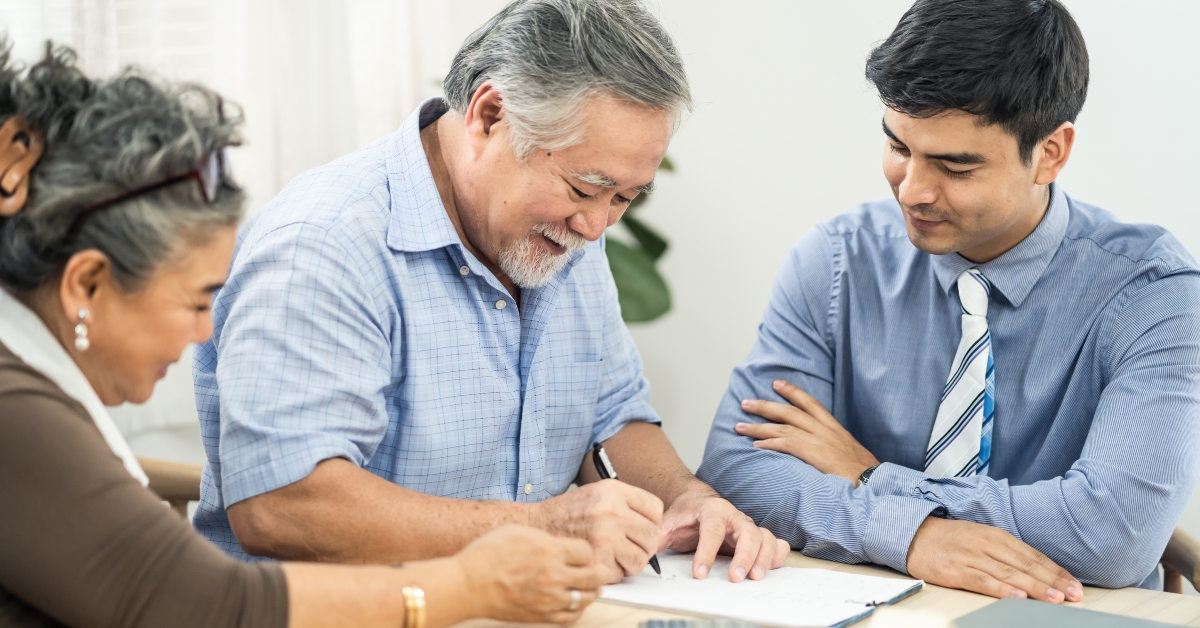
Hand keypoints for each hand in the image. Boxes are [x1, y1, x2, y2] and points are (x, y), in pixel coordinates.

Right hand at [455, 524, 609, 623]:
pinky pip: (571, 617)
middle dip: (600, 571)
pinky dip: (578, 610)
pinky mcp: (542, 615)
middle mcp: (555, 575)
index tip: (582, 553)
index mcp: (551, 550)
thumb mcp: (519, 531)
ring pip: (586, 598)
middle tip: (601, 570)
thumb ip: (545, 537)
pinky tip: (575, 603)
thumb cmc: (487, 555)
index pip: (586, 552)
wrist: (468, 584)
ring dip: (591, 591)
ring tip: (590, 587)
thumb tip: (559, 543)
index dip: (586, 551)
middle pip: (594, 575)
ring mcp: (550, 598)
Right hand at [530, 479, 662, 582]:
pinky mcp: (595, 560)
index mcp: (614, 491)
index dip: (651, 521)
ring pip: (640, 560)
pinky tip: (598, 561)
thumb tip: (655, 525)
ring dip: (630, 562)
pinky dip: (611, 573)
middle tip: (630, 547)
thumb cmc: (568, 512)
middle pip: (653, 537)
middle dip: (644, 546)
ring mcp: (604, 537)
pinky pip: (620, 574)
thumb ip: (627, 503)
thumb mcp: (598, 492)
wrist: (536, 525)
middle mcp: (611, 511)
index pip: (655, 509)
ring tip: (614, 555)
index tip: (641, 527)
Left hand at [659, 484, 789, 581]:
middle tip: (736, 578)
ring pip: (763, 537)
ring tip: (755, 577)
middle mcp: (734, 516)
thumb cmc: (685, 514)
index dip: (706, 552)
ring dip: (763, 558)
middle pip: (747, 531)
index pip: (712, 529)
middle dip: (743, 556)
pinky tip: (771, 566)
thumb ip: (658, 536)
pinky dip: (777, 554)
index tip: (699, 574)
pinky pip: (773, 542)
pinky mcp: (756, 536)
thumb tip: (645, 553)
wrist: (697, 501)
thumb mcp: (669, 522)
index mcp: (712, 509)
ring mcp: (747, 525)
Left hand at [736, 379, 879, 482]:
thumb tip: (824, 453)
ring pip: (782, 426)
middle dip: (765, 406)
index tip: (776, 383)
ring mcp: (819, 440)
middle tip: (746, 402)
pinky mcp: (813, 453)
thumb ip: (835, 449)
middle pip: (789, 411)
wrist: (874, 483)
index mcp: (835, 428)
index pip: (811, 403)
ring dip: (758, 426)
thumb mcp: (851, 455)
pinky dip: (769, 443)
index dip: (792, 391)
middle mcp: (825, 430)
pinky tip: (755, 445)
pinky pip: (785, 444)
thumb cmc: (865, 475)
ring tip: (739, 426)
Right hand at [907, 517, 1082, 602]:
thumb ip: (1005, 552)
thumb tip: (1035, 571)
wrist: (914, 535)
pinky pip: (984, 581)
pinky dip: (1002, 589)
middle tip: (1074, 595)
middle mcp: (987, 544)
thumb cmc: (950, 539)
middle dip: (1053, 581)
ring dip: (1036, 587)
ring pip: (1010, 574)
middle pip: (1026, 565)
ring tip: (1056, 598)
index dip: (1055, 571)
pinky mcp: (957, 571)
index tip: (1074, 585)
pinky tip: (1018, 596)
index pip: (1033, 555)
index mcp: (996, 535)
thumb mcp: (981, 538)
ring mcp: (972, 557)